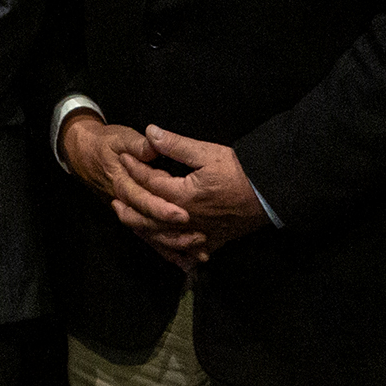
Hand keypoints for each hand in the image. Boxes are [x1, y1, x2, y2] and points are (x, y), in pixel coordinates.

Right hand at [59, 112, 204, 269]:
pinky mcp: (134, 217)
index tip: (182, 214)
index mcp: (122, 183)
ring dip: (174, 246)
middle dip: (173, 233)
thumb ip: (138, 145)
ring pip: (150, 236)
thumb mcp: (120, 138)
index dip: (161, 208)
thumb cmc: (105, 145)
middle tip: (199, 236)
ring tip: (198, 252)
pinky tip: (186, 262)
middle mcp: (126, 203)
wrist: (83, 154)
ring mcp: (129, 213)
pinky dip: (167, 251)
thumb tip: (153, 147)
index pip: (142, 199)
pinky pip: (149, 238)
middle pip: (148, 224)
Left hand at [132, 125, 269, 259]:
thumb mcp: (206, 152)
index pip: (150, 183)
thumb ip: (175, 144)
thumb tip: (149, 132)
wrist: (271, 193)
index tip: (123, 159)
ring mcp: (201, 233)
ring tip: (133, 225)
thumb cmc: (239, 171)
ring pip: (166, 238)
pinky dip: (177, 253)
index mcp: (183, 196)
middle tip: (114, 203)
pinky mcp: (215, 241)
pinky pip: (191, 251)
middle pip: (151, 218)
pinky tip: (170, 253)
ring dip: (146, 231)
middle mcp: (188, 219)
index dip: (135, 169)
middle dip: (130, 210)